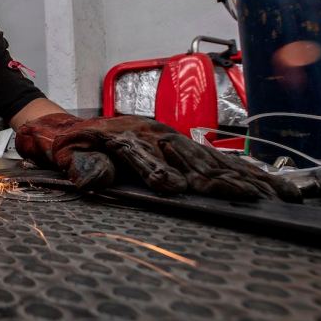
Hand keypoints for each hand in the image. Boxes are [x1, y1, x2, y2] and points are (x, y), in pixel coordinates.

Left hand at [15, 113, 301, 201]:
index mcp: (119, 136)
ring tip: (259, 191)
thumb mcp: (62, 156)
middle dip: (210, 176)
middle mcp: (147, 132)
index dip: (157, 170)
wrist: (61, 124)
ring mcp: (163, 134)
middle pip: (183, 155)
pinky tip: (257, 180)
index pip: (141, 155)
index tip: (173, 187)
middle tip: (238, 195)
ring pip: (202, 154)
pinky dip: (233, 166)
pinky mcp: (173, 138)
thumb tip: (94, 180)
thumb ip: (80, 167)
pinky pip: (207, 153)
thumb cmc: (63, 145)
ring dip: (231, 173)